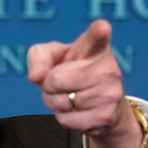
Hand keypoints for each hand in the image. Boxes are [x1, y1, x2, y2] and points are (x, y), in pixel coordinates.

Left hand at [27, 20, 143, 147]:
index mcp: (95, 47)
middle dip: (49, 85)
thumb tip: (36, 76)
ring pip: (61, 102)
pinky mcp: (107, 116)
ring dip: (55, 103)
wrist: (100, 104)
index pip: (97, 37)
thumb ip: (39, 57)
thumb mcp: (52, 56)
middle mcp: (108, 67)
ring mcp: (111, 93)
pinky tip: (77, 110)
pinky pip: (68, 120)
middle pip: (57, 79)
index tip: (102, 27)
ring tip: (69, 96)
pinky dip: (64, 118)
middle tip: (60, 83)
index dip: (99, 31)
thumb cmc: (71, 71)